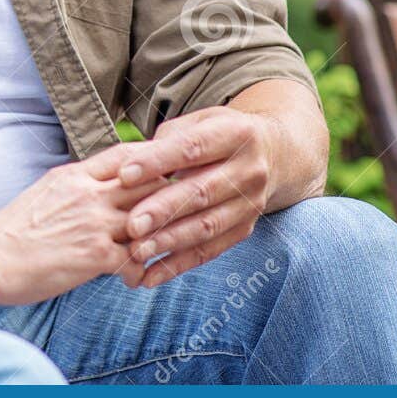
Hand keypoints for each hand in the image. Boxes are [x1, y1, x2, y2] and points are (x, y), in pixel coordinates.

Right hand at [0, 145, 166, 305]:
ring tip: (155, 251)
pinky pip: (137, 260)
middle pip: (150, 183)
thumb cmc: (11, 230)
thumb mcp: (45, 191)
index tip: (164, 174)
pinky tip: (129, 278)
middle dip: (168, 198)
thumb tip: (97, 185)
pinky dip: (139, 271)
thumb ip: (75, 185)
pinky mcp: (96, 256)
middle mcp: (90, 194)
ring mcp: (95, 224)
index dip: (153, 162)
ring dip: (159, 238)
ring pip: (151, 221)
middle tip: (174, 214)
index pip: (128, 155)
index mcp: (74, 175)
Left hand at [115, 107, 276, 286]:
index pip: (192, 148)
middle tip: (131, 225)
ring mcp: (250, 203)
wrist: (272, 154)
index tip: (124, 175)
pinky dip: (179, 265)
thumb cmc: (215, 135)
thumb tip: (126, 166)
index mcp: (234, 134)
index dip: (157, 162)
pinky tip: (151, 275)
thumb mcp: (196, 122)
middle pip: (202, 192)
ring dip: (170, 241)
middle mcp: (249, 170)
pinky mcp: (245, 229)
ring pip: (207, 226)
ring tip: (137, 252)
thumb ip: (164, 141)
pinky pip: (210, 250)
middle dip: (163, 210)